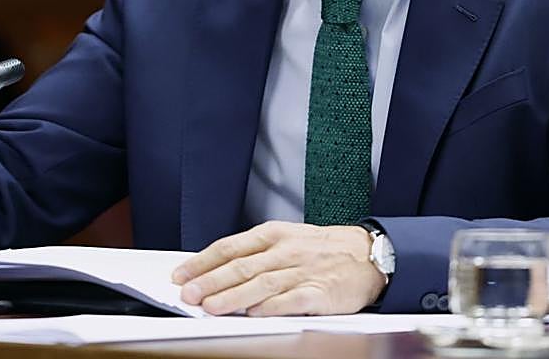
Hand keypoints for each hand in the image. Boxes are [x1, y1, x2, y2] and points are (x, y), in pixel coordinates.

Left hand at [170, 221, 385, 315]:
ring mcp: (302, 271)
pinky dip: (272, 307)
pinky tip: (254, 314)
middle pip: (240, 266)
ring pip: (261, 283)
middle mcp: (284, 251)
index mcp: (272, 234)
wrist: (367, 253)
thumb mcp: (285, 239)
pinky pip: (292, 300)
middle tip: (188, 294)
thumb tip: (214, 271)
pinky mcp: (320, 292)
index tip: (180, 275)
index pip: (229, 247)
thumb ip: (253, 254)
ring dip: (233, 296)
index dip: (202, 262)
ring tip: (211, 307)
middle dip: (210, 281)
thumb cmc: (321, 249)